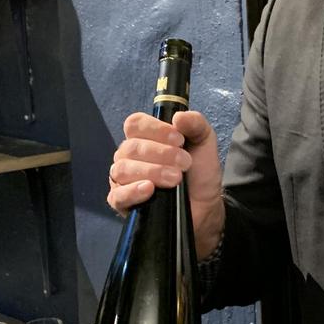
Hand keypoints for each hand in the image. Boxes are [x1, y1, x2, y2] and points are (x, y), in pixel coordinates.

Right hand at [108, 110, 224, 259]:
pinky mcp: (122, 203)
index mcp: (145, 138)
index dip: (155, 129)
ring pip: (123, 169)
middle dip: (161, 153)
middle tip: (184, 163)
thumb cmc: (199, 173)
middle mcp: (130, 156)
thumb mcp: (204, 143)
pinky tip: (149, 189)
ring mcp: (123, 179)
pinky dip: (133, 191)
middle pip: (131, 147)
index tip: (179, 139)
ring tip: (175, 179)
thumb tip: (179, 116)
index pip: (135, 124)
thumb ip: (195, 124)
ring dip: (152, 171)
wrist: (205, 207)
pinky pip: (118, 194)